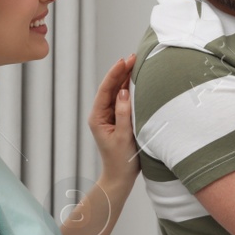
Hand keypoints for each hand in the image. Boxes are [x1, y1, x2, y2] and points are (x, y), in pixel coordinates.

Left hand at [88, 54, 138, 183]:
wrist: (120, 178)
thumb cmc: (121, 161)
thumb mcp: (123, 137)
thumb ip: (123, 113)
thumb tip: (124, 91)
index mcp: (97, 117)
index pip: (105, 90)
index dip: (115, 74)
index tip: (124, 61)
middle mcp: (102, 114)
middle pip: (111, 88)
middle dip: (121, 71)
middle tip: (134, 56)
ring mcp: (110, 116)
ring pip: (118, 92)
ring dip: (126, 78)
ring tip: (136, 63)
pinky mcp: (119, 119)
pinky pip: (124, 100)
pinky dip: (130, 89)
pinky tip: (137, 79)